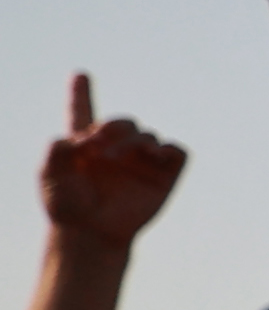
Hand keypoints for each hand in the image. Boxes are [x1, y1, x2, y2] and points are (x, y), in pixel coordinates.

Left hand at [39, 80, 181, 255]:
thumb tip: (71, 138)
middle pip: (123, 122)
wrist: (91, 234)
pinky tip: (152, 157)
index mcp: (85, 146)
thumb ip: (54, 152)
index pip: (83, 111)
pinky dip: (168, 150)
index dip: (80, 93)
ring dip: (133, 142)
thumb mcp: (50, 178)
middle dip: (114, 127)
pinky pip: (177, 152)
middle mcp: (115, 149)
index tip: (79, 75)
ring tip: (119, 159)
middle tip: (99, 145)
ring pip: (148, 135)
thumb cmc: (67, 208)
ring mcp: (141, 162)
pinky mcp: (164, 176)